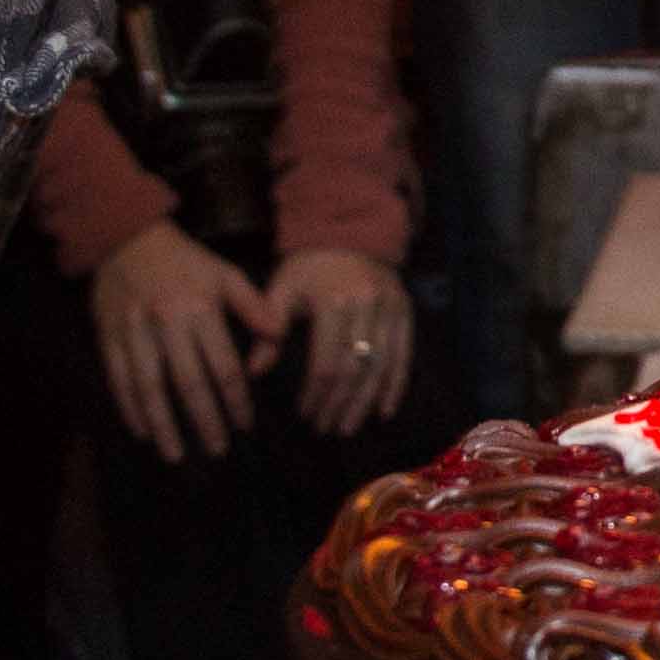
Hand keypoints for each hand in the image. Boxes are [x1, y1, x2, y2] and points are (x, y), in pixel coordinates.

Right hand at [92, 216, 260, 463]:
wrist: (126, 236)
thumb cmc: (183, 261)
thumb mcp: (224, 273)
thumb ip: (252, 305)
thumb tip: (279, 335)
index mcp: (200, 309)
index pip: (223, 365)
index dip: (235, 399)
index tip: (245, 424)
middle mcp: (168, 323)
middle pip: (188, 382)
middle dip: (204, 420)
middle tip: (217, 450)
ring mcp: (135, 331)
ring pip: (150, 386)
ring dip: (164, 424)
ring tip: (175, 454)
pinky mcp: (110, 335)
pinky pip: (119, 378)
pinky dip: (130, 408)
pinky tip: (143, 431)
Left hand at [269, 247, 413, 435]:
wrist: (349, 231)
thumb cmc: (309, 266)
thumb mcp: (282, 290)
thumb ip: (268, 330)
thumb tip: (254, 372)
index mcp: (332, 301)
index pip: (326, 361)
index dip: (317, 394)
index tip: (306, 414)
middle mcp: (366, 305)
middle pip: (354, 369)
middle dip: (339, 404)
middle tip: (326, 429)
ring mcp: (390, 309)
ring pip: (380, 366)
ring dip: (364, 402)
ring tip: (349, 426)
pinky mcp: (405, 311)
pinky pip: (403, 355)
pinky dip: (395, 386)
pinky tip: (384, 411)